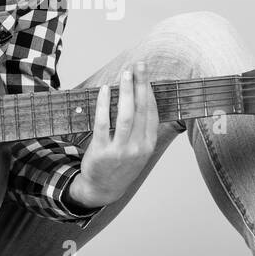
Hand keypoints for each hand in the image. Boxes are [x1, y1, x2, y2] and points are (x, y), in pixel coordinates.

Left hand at [73, 62, 158, 208]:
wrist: (102, 190)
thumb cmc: (121, 166)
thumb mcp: (139, 151)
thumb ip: (143, 129)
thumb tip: (145, 100)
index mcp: (149, 145)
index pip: (152, 113)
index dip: (149, 92)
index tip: (145, 75)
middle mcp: (138, 148)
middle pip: (142, 110)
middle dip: (141, 85)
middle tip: (139, 65)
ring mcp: (120, 151)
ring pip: (126, 115)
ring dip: (126, 91)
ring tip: (125, 73)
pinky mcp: (101, 152)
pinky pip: (104, 123)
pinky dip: (105, 104)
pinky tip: (105, 90)